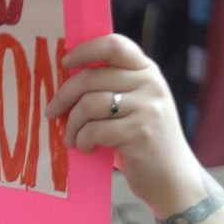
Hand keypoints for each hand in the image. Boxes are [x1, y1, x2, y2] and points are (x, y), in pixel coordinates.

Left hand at [47, 33, 203, 214]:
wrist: (172, 178)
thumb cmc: (144, 141)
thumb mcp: (136, 105)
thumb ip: (113, 88)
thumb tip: (66, 80)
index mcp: (147, 71)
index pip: (114, 45)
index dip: (85, 50)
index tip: (65, 62)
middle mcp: (150, 84)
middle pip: (91, 77)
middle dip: (64, 96)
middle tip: (51, 112)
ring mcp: (147, 108)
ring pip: (89, 104)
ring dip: (71, 124)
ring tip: (71, 138)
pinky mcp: (139, 133)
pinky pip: (95, 130)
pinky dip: (83, 140)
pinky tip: (87, 148)